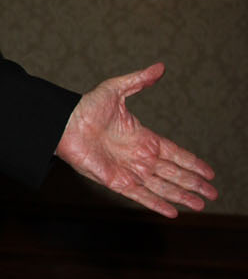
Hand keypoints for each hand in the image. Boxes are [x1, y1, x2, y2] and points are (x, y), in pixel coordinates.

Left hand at [54, 62, 216, 217]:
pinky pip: (141, 195)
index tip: (209, 172)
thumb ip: (139, 81)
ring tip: (200, 204)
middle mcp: (139, 157)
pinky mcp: (117, 182)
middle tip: (213, 192)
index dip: (192, 163)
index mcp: (143, 138)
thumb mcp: (116, 89)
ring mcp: (129, 171)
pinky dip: (156, 204)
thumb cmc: (86, 107)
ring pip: (162, 187)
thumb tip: (160, 67)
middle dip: (194, 183)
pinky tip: (172, 212)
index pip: (175, 154)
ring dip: (182, 196)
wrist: (64, 123)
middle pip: (174, 173)